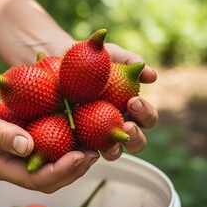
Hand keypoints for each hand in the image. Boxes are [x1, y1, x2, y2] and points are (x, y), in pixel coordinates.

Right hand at [0, 81, 98, 192]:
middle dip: (72, 169)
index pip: (33, 178)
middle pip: (46, 179)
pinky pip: (45, 148)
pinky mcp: (20, 141)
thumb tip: (28, 146)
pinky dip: (63, 144)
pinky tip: (77, 131)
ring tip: (92, 146)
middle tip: (94, 153)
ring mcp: (14, 154)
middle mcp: (8, 164)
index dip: (59, 171)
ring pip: (48, 166)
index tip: (79, 155)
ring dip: (72, 159)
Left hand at [50, 39, 158, 160]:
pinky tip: (82, 147)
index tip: (133, 101)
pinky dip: (86, 153)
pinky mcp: (77, 141)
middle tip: (126, 126)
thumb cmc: (87, 57)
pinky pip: (84, 152)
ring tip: (109, 145)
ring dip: (115, 151)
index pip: (147, 118)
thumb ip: (129, 60)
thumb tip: (152, 76)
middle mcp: (117, 125)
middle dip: (136, 137)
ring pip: (114, 152)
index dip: (145, 114)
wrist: (54, 60)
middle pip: (137, 141)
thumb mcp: (108, 53)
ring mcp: (97, 136)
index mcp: (130, 109)